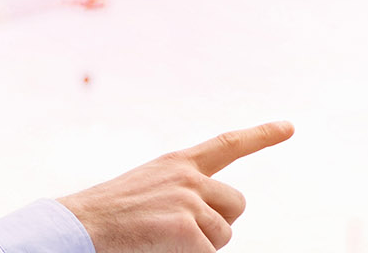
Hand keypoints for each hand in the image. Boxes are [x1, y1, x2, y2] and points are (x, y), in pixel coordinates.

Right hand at [56, 121, 293, 251]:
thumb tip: (213, 220)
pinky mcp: (188, 231)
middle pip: (235, 204)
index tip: (289, 126)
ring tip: (160, 240)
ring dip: (200, 245)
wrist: (79, 226)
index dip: (260, 135)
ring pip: (223, 235)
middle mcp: (188, 177)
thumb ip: (180, 192)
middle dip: (218, 223)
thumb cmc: (106, 216)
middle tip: (179, 232)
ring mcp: (189, 202)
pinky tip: (159, 247)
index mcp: (175, 163)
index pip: (226, 145)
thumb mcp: (145, 190)